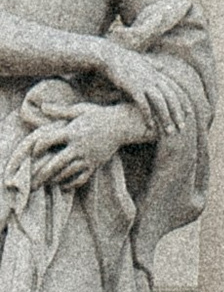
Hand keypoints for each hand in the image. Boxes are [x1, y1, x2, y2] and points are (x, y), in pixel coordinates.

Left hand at [14, 100, 138, 189]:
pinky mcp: (95, 164)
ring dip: (55, 178)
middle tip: (32, 180)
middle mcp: (79, 146)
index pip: (49, 141)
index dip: (38, 147)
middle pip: (57, 163)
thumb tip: (43, 106)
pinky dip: (71, 183)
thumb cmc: (98, 115)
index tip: (33, 152)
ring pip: (68, 172)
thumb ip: (60, 111)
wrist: (122, 125)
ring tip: (46, 182)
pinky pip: (82, 178)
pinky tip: (63, 185)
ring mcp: (88, 157)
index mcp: (73, 132)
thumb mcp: (79, 110)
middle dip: (43, 172)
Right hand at [89, 41, 186, 131]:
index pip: (176, 90)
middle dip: (178, 114)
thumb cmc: (125, 60)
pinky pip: (144, 105)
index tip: (190, 114)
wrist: (109, 56)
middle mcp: (154, 78)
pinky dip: (148, 116)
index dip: (184, 103)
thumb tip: (163, 66)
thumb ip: (155, 65)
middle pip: (171, 98)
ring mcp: (145, 83)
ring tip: (169, 131)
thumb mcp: (143, 61)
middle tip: (182, 128)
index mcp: (158, 74)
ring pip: (161, 103)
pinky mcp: (133, 88)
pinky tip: (150, 126)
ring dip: (166, 118)